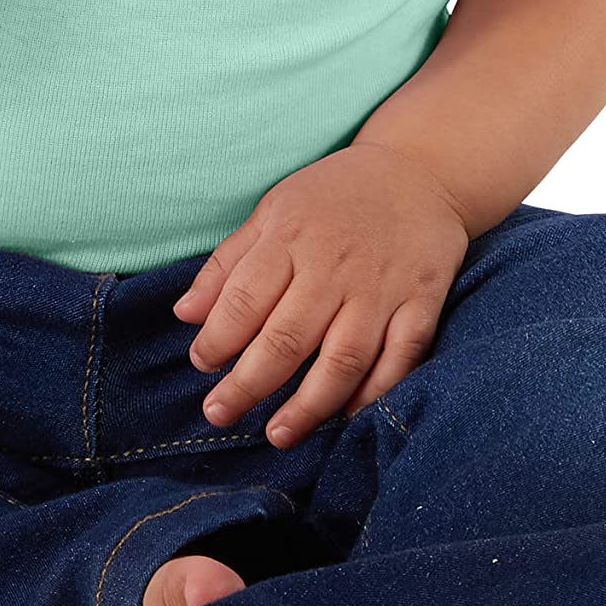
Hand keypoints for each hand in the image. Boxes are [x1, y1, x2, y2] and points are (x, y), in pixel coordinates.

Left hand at [173, 141, 471, 444]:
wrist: (419, 171)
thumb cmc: (333, 195)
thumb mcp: (273, 210)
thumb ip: (228, 264)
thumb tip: (184, 315)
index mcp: (291, 237)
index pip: (245, 300)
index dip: (218, 340)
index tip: (202, 366)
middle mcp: (335, 266)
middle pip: (288, 338)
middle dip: (248, 384)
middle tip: (220, 414)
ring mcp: (382, 287)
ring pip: (343, 359)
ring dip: (308, 404)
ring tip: (278, 434)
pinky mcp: (422, 300)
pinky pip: (401, 356)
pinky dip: (376, 391)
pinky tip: (347, 415)